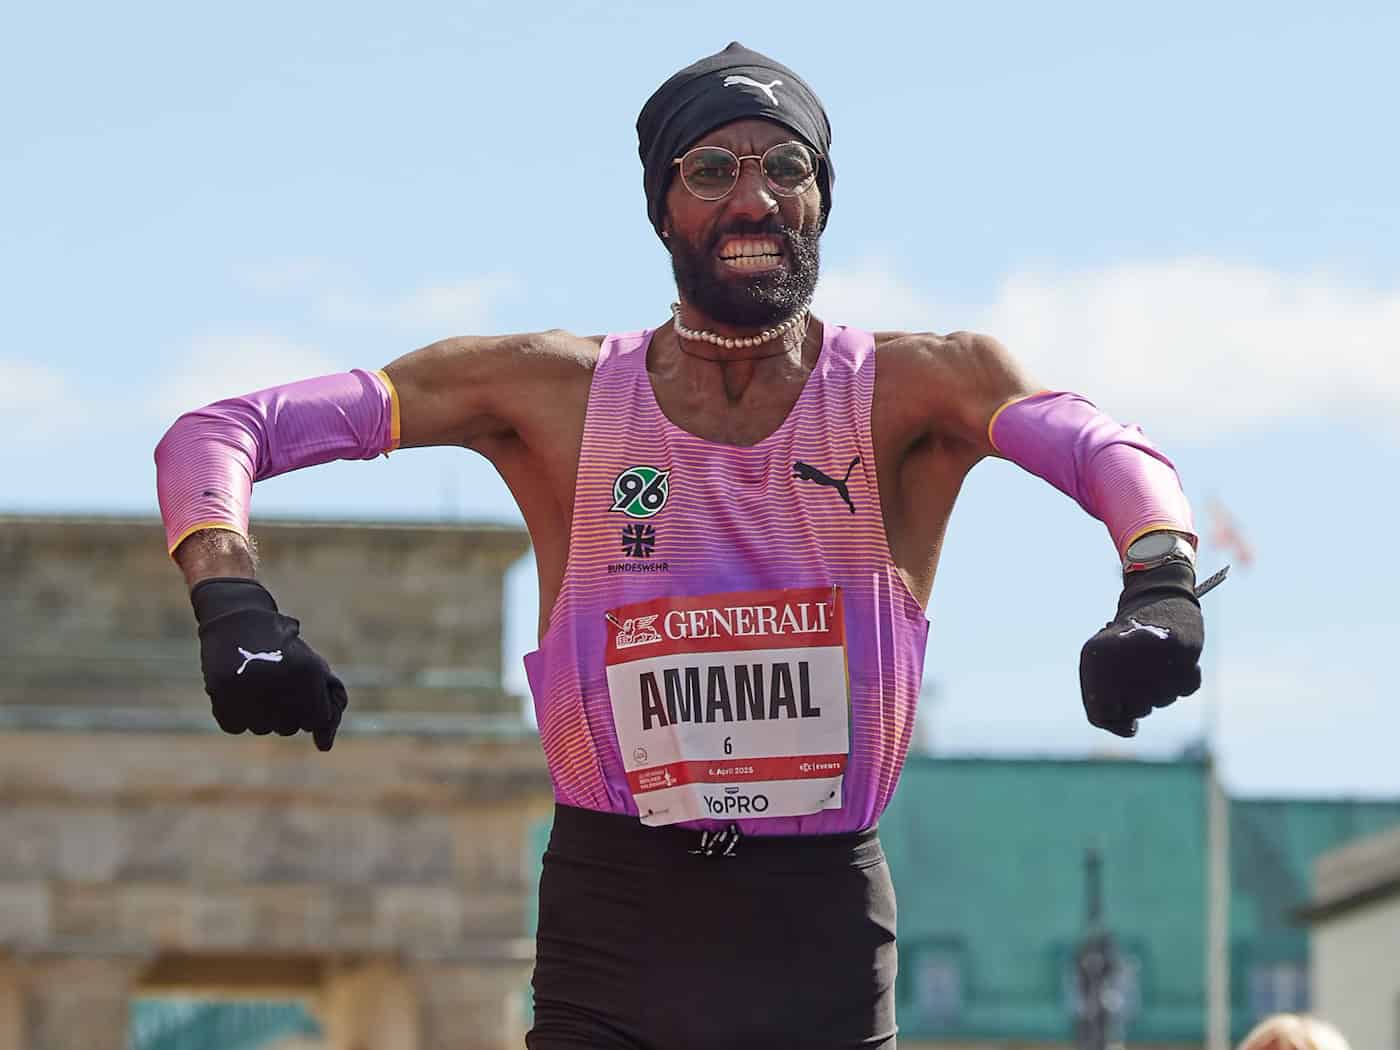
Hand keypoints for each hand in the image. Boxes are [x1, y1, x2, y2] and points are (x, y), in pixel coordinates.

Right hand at [189, 578, 346, 750]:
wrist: (238, 620)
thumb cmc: (283, 648)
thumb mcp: (313, 668)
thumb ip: (329, 704)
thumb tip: (325, 748)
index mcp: (306, 674)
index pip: (318, 720)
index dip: (313, 708)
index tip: (303, 693)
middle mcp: (278, 685)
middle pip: (290, 727)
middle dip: (289, 709)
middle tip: (277, 682)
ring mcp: (246, 692)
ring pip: (264, 728)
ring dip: (264, 712)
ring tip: (258, 682)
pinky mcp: (220, 697)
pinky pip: (237, 725)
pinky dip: (239, 712)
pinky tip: (240, 689)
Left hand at [1079, 562, 1202, 737]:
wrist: (1156, 598)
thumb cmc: (1125, 639)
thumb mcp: (1099, 663)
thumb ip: (1103, 698)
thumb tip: (1129, 730)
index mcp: (1094, 659)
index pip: (1100, 715)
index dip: (1113, 721)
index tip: (1126, 718)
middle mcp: (1120, 656)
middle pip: (1135, 710)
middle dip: (1140, 700)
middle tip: (1140, 671)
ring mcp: (1153, 652)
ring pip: (1162, 700)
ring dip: (1162, 687)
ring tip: (1155, 661)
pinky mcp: (1183, 647)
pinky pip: (1185, 687)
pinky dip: (1183, 678)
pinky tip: (1175, 660)